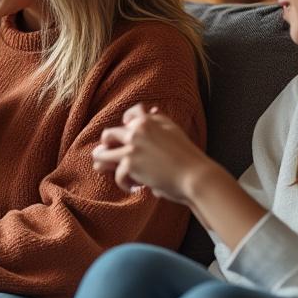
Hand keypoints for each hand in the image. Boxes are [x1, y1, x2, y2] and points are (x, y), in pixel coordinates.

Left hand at [93, 104, 213, 204]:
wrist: (196, 176)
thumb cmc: (188, 157)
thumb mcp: (174, 131)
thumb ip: (159, 121)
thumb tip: (151, 109)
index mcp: (150, 120)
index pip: (129, 114)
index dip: (124, 125)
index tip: (125, 135)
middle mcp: (138, 130)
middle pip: (108, 134)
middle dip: (106, 145)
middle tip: (106, 153)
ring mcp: (132, 146)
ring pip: (102, 154)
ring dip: (102, 163)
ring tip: (104, 169)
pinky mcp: (129, 164)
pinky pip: (117, 174)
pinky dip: (124, 183)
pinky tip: (135, 187)